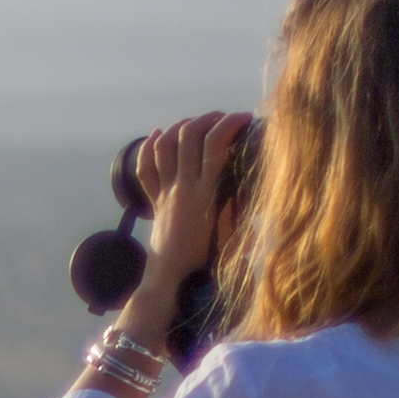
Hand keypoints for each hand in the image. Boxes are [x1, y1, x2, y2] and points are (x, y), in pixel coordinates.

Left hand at [125, 112, 256, 314]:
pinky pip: (145, 167)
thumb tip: (253, 186)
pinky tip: (159, 134)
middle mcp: (182, 187)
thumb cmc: (205, 263)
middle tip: (222, 119)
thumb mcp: (232, 235)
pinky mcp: (154, 200)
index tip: (244, 119)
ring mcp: (165, 192)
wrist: (170, 278)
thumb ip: (241, 209)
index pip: (215, 145)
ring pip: (165, 145)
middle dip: (207, 119)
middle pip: (189, 135)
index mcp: (205, 194)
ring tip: (197, 123)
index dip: (230, 125)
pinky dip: (150, 146)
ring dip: (181, 127)